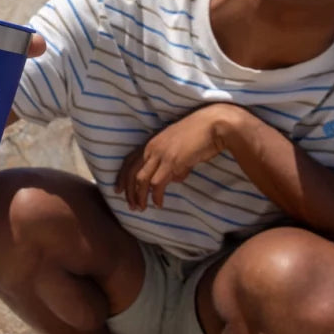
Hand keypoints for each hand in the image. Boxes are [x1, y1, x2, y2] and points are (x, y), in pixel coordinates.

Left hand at [115, 104, 240, 209]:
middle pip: (131, 172)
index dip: (122, 176)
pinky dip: (156, 196)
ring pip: (141, 179)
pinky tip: (159, 204)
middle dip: (129, 191)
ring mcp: (160, 154)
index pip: (129, 161)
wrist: (214, 125)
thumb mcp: (181, 150)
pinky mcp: (171, 161)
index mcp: (151, 142)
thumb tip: (174, 179)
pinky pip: (157, 183)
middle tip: (131, 205)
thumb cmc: (201, 135)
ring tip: (141, 208)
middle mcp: (151, 147)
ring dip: (139, 196)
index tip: (118, 189)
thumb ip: (174, 165)